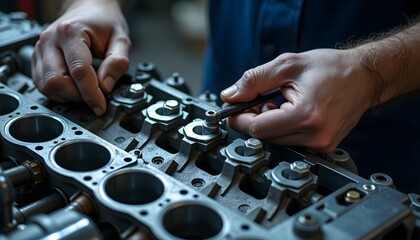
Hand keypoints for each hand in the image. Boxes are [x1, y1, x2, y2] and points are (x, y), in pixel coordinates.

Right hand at [31, 0, 130, 114]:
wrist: (88, 9)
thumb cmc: (103, 22)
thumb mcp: (120, 39)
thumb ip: (118, 63)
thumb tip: (106, 86)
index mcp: (71, 32)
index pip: (79, 71)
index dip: (91, 94)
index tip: (101, 105)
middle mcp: (50, 40)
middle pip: (56, 81)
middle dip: (77, 96)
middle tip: (93, 96)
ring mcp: (40, 49)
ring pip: (45, 86)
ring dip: (66, 96)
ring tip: (84, 91)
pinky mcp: (37, 58)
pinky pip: (40, 84)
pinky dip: (57, 92)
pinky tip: (72, 88)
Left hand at [221, 49, 377, 152]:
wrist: (364, 77)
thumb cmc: (330, 68)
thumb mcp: (287, 65)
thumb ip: (254, 81)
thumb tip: (230, 96)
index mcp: (306, 115)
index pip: (257, 129)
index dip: (239, 119)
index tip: (233, 110)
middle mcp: (315, 136)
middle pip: (265, 137)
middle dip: (255, 119)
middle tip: (262, 99)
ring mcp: (321, 145)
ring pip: (276, 141)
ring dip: (270, 124)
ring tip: (281, 103)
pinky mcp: (324, 147)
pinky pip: (290, 142)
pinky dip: (283, 129)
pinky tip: (291, 114)